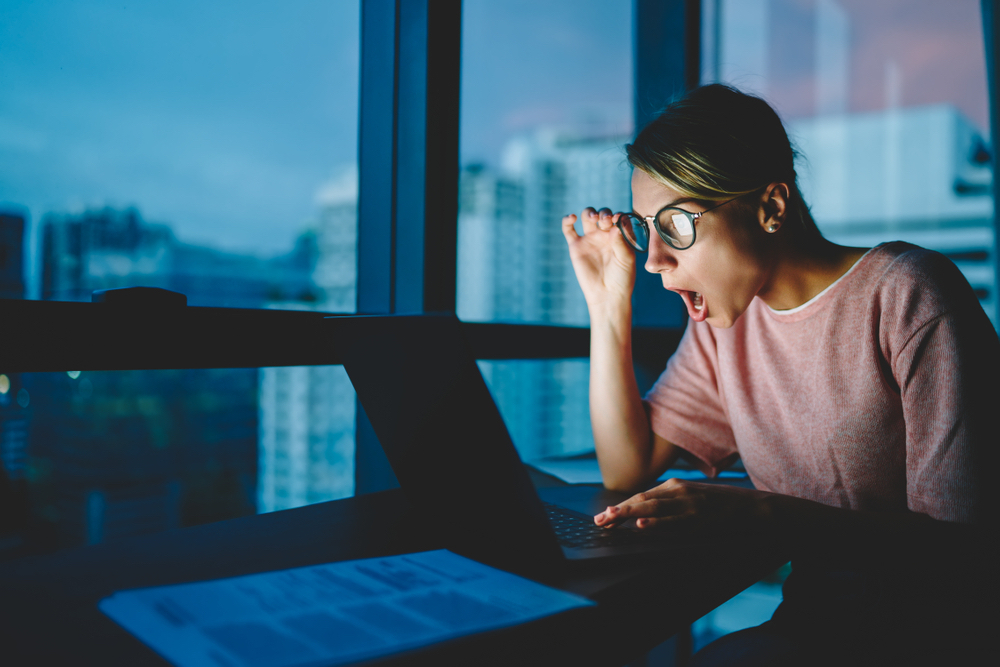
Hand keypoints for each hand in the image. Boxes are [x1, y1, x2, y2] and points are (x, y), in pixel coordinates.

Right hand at [561, 207, 636, 310]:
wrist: (607, 295)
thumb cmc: (621, 278)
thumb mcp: (626, 259)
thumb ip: (621, 242)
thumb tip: (614, 226)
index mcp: (619, 236)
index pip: (618, 217)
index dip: (617, 215)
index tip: (617, 219)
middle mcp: (604, 235)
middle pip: (602, 215)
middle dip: (604, 214)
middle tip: (605, 221)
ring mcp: (590, 239)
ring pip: (587, 217)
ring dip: (589, 213)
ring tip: (593, 218)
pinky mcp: (576, 246)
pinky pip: (568, 230)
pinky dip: (567, 220)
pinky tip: (571, 217)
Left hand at [593, 478, 776, 533]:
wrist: (749, 506)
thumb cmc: (717, 503)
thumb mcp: (690, 496)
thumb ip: (668, 501)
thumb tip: (642, 513)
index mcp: (673, 486)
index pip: (640, 496)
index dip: (619, 507)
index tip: (603, 516)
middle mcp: (678, 492)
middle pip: (641, 501)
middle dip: (617, 512)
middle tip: (598, 521)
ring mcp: (687, 505)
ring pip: (652, 510)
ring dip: (628, 515)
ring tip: (610, 520)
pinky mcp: (698, 519)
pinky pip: (672, 523)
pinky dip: (655, 523)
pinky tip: (641, 525)